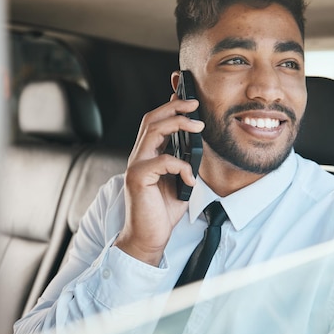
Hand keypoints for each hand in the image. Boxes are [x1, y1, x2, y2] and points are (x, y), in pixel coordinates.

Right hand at [114, 94, 204, 265]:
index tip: (186, 96)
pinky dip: (182, 167)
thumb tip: (198, 147)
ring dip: (178, 124)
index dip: (168, 106)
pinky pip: (163, 161)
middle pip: (152, 119)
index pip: (155, 122)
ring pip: (154, 131)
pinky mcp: (138, 177)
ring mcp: (135, 165)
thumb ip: (184, 164)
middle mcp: (138, 156)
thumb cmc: (161, 211)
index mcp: (147, 155)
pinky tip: (190, 180)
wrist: (147, 237)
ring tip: (198, 126)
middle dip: (173, 106)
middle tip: (194, 104)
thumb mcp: (179, 182)